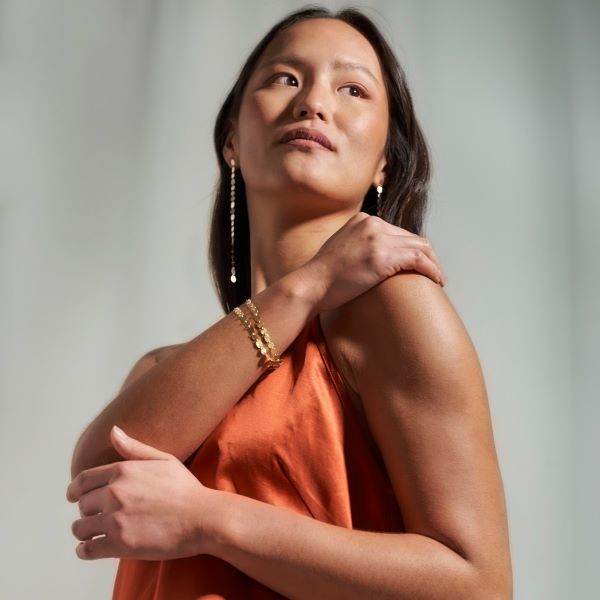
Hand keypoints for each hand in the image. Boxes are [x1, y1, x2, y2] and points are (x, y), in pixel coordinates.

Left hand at [66, 426, 216, 559]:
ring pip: (80, 528)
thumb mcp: (163, 459)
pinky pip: (87, 550)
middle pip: (82, 505)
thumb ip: (133, 448)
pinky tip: (92, 548)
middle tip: (97, 516)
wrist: (203, 517)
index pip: (82, 481)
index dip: (74, 490)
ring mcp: (115, 520)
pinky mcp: (119, 544)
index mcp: (122, 471)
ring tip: (94, 534)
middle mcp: (114, 493)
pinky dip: (86, 550)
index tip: (74, 497)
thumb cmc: (186, 489)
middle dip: (87, 511)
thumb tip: (113, 431)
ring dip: (85, 531)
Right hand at [299, 212, 446, 312]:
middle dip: (427, 256)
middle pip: (412, 237)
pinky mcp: (383, 256)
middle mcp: (372, 223)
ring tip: (438, 279)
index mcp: (363, 219)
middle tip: (434, 273)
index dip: (412, 249)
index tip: (419, 264)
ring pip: (421, 247)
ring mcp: (378, 238)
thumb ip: (358, 245)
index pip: (398, 232)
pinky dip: (432, 270)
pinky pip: (419, 260)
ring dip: (434, 263)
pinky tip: (436, 280)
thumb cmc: (323, 276)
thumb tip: (374, 259)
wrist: (311, 284)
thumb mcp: (341, 249)